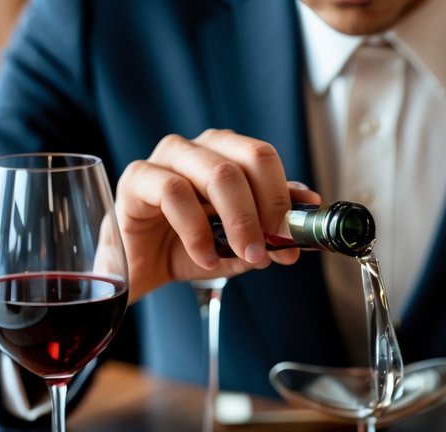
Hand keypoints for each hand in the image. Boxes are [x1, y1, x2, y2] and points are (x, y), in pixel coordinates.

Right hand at [115, 129, 319, 299]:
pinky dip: (196, 231)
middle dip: (265, 209)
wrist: (141, 269)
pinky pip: (173, 193)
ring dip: (238, 221)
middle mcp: (198, 149)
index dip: (283, 196)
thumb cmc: (186, 248)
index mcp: (224, 154)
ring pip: (216, 173)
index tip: (293, 238)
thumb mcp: (236, 240)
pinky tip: (204, 258)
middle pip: (246, 160)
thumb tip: (308, 204)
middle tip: (271, 248)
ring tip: (243, 255)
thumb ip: (269, 223)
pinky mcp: (138, 178)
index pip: (263, 158)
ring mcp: (166, 158)